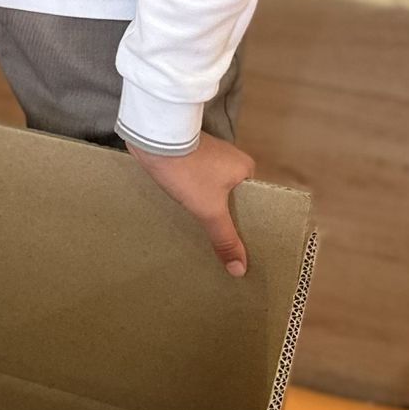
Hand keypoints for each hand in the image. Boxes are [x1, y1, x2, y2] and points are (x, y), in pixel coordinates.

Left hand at [128, 136, 256, 276]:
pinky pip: (197, 180)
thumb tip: (240, 270)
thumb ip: (225, 238)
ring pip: (213, 188)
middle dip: (224, 216)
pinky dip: (193, 194)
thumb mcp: (209, 209)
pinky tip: (185, 209)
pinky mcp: (189, 154)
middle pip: (232, 196)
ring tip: (201, 230)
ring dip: (206, 205)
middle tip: (219, 242)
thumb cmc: (189, 171)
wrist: (155, 139)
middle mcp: (232, 159)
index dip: (246, 222)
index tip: (240, 242)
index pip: (253, 202)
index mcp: (246, 168)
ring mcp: (210, 155)